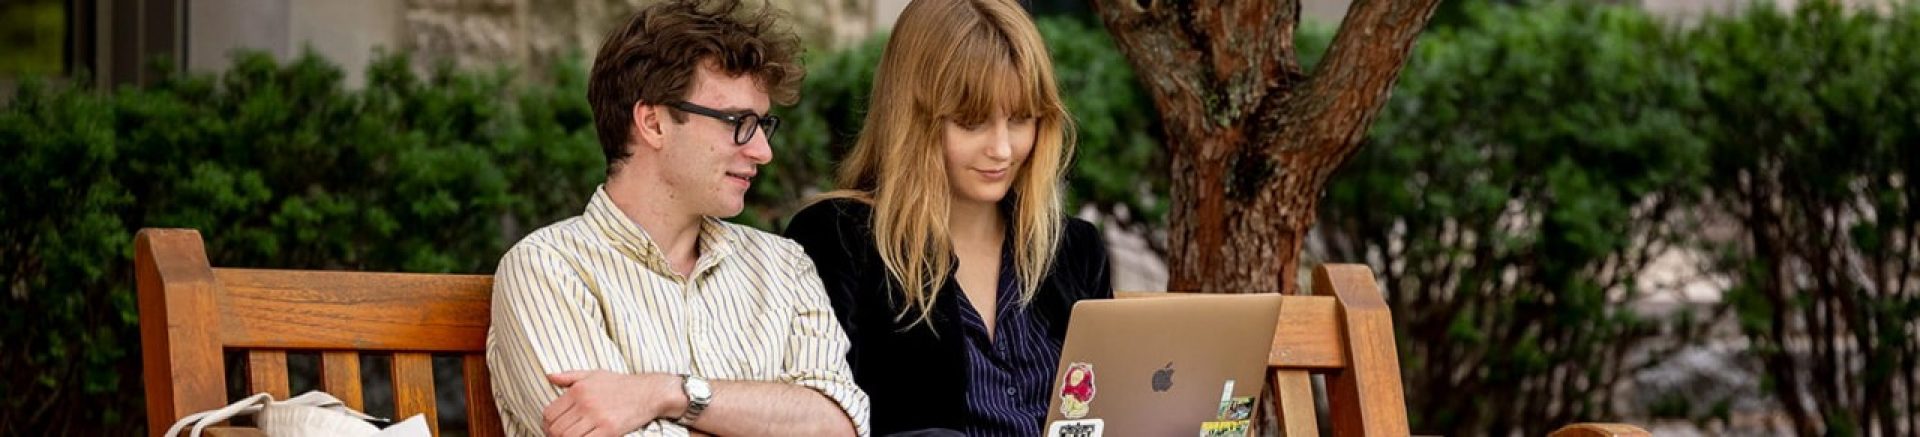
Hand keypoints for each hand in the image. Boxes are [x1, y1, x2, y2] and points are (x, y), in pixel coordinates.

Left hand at [543, 371, 682, 436]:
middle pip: (556, 428)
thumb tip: (549, 376)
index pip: (549, 413)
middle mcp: (585, 403)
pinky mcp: (609, 429)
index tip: (551, 429)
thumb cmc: (621, 384)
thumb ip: (570, 376)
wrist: (649, 392)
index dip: (546, 425)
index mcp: (578, 390)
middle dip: (553, 436)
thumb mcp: (594, 374)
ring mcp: (597, 417)